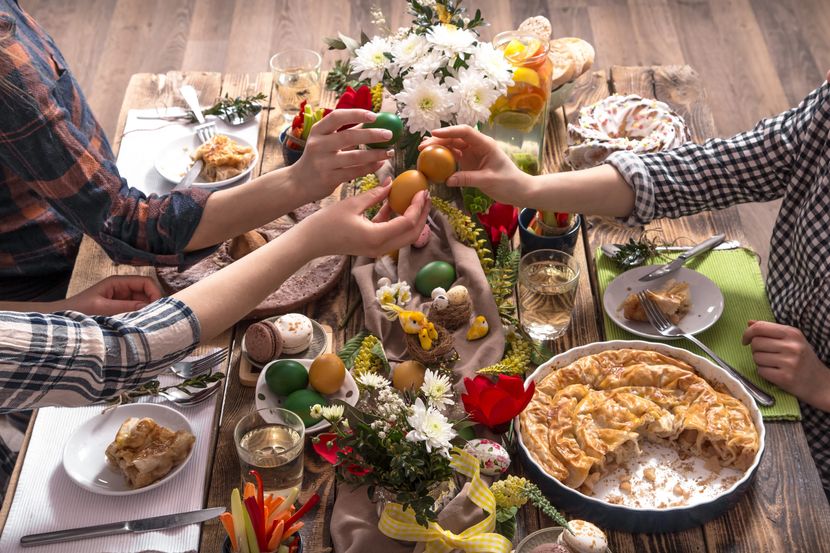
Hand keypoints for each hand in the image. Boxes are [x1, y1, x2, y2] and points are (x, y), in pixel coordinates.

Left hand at [62, 275, 162, 315]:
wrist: (62, 318)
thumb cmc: (78, 310)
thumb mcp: (102, 308)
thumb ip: (125, 307)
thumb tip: (148, 308)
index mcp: (118, 282)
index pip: (146, 282)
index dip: (155, 293)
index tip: (158, 308)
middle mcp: (123, 289)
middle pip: (147, 292)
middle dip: (154, 303)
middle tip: (157, 318)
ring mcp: (122, 300)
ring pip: (144, 303)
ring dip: (148, 311)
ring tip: (150, 322)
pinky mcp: (121, 310)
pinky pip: (136, 311)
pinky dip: (141, 317)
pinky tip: (141, 325)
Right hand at [288, 109, 394, 202]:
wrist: (298, 182)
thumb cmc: (317, 158)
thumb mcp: (324, 141)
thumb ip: (345, 131)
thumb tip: (371, 120)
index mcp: (317, 131)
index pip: (337, 117)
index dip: (356, 114)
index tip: (374, 116)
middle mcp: (318, 145)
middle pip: (349, 136)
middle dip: (372, 134)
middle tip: (389, 134)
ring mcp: (323, 163)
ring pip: (355, 157)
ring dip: (376, 154)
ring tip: (390, 152)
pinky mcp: (329, 178)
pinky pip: (354, 172)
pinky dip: (370, 167)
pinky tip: (380, 164)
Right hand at [299, 179, 430, 258]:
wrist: (311, 241)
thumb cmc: (327, 222)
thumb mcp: (353, 204)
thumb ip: (375, 194)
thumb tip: (392, 182)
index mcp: (377, 237)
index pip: (407, 222)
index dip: (418, 206)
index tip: (422, 190)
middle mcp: (381, 248)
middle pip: (412, 233)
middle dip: (422, 214)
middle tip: (425, 195)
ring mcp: (378, 250)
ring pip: (405, 236)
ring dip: (413, 218)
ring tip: (416, 198)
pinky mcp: (373, 247)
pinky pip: (392, 234)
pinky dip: (398, 220)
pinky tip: (395, 203)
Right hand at [420, 125, 534, 204]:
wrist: (518, 190)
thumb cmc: (508, 182)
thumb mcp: (489, 181)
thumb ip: (468, 179)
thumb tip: (448, 180)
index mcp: (485, 144)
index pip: (465, 132)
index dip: (449, 131)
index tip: (433, 134)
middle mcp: (477, 146)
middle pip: (455, 138)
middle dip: (438, 141)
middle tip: (422, 147)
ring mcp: (473, 154)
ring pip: (453, 147)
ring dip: (438, 149)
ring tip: (423, 152)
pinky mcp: (469, 163)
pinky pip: (454, 158)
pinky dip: (443, 159)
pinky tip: (432, 162)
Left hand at [742, 320, 829, 409]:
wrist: (819, 383)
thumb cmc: (802, 358)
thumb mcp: (792, 340)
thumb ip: (770, 330)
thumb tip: (749, 322)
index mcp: (792, 333)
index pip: (760, 327)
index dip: (747, 333)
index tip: (745, 340)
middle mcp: (792, 346)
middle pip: (755, 343)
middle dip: (756, 349)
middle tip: (767, 355)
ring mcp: (789, 362)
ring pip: (756, 357)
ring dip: (760, 362)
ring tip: (773, 364)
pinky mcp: (785, 377)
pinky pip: (760, 371)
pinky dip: (763, 372)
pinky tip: (775, 373)